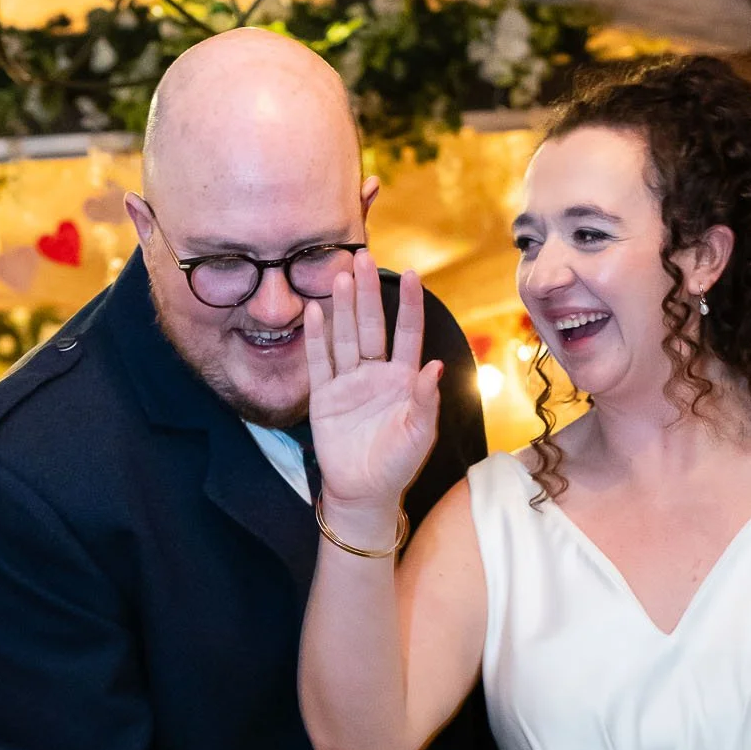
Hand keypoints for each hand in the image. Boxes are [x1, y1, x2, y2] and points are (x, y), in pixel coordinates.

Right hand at [305, 251, 442, 519]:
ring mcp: (348, 382)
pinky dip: (317, 337)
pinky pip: (320, 361)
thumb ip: (426, 401)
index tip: (411, 275)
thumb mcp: (419, 435)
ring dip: (342, 306)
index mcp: (404, 379)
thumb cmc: (398, 464)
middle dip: (367, 293)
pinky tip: (315, 310)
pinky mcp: (324, 396)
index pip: (408, 334)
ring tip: (340, 275)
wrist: (363, 492)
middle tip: (361, 257)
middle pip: (371, 325)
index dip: (409, 305)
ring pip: (345, 336)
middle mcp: (376, 373)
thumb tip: (435, 365)